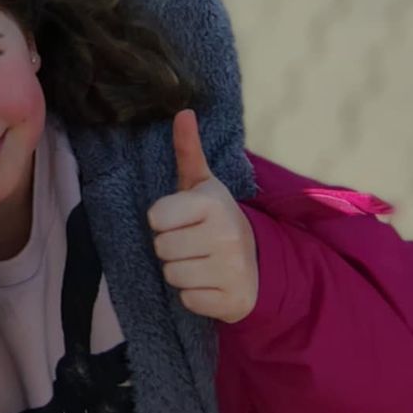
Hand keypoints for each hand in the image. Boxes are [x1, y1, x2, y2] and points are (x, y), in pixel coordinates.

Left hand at [147, 110, 258, 323]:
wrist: (257, 262)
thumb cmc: (215, 218)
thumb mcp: (202, 183)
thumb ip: (188, 150)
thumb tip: (183, 111)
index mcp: (212, 203)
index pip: (155, 218)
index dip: (163, 221)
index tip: (182, 220)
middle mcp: (225, 234)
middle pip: (161, 249)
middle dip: (171, 248)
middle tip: (192, 244)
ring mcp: (232, 269)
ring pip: (172, 276)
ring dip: (180, 272)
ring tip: (200, 262)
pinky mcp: (232, 301)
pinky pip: (188, 300)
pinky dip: (194, 296)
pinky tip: (209, 282)